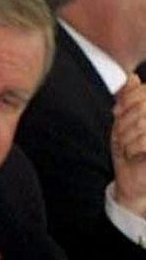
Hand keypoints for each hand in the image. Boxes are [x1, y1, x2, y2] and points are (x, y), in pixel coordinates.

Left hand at [112, 75, 145, 215]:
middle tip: (120, 135)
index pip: (145, 92)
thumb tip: (132, 78)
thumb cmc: (130, 150)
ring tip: (126, 146)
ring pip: (143, 122)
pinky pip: (145, 141)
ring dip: (127, 135)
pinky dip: (132, 147)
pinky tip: (133, 154)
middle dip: (125, 121)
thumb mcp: (124, 122)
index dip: (127, 100)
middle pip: (143, 107)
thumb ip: (129, 100)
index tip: (116, 112)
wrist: (133, 181)